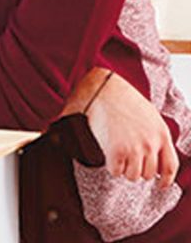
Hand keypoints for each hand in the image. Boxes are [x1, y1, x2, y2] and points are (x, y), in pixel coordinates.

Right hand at [82, 71, 177, 185]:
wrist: (105, 90)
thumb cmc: (124, 99)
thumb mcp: (150, 116)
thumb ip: (155, 135)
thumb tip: (154, 154)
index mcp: (162, 135)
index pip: (170, 167)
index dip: (166, 180)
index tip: (160, 185)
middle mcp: (151, 144)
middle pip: (149, 174)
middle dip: (138, 170)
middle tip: (128, 161)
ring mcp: (134, 148)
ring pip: (133, 175)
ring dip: (125, 170)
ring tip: (118, 158)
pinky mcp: (117, 150)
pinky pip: (116, 171)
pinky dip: (112, 167)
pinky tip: (109, 158)